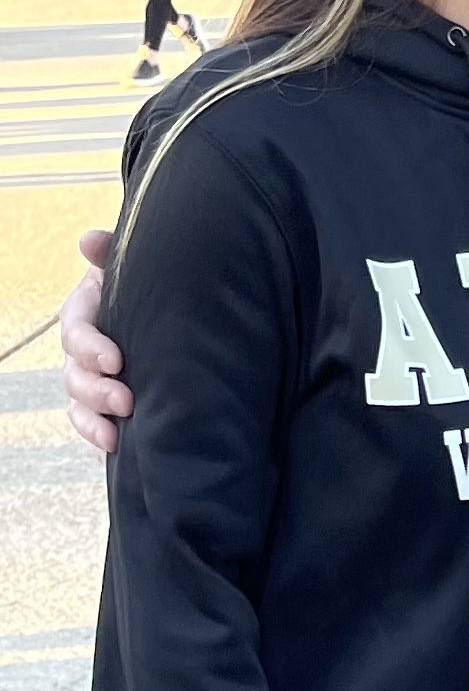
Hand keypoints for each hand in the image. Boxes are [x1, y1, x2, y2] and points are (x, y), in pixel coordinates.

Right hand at [62, 229, 130, 453]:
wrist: (172, 298)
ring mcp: (91, 376)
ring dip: (93, 421)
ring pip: (78, 404)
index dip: (90, 348)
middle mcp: (83, 348)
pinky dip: (99, 438)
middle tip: (126, 401)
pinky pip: (92, 424)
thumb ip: (112, 251)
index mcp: (86, 311)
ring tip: (115, 435)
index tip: (116, 360)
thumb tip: (88, 239)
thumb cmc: (150, 275)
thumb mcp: (133, 262)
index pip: (76, 332)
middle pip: (73, 375)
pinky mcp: (106, 400)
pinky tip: (115, 451)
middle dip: (96, 391)